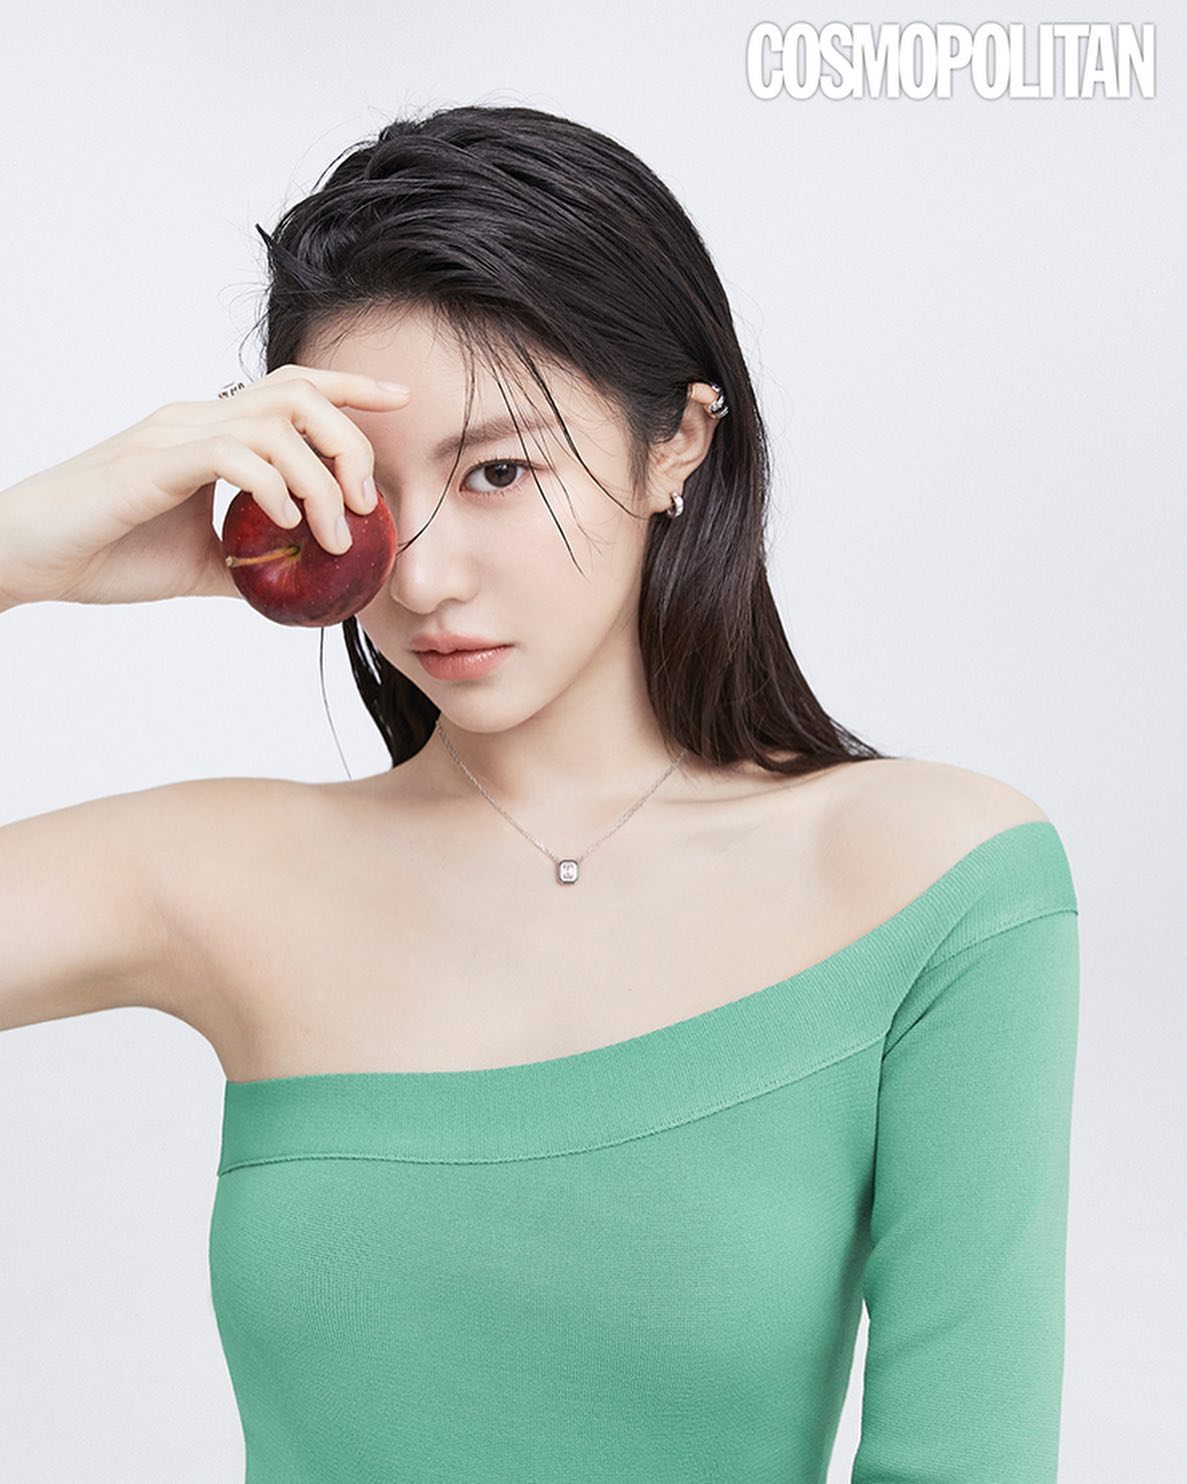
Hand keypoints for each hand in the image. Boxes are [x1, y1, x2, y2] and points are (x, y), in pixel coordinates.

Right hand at [0, 365, 410, 606]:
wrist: (29, 559)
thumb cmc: (107, 556)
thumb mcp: (201, 565)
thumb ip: (252, 562)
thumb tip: (305, 588)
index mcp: (210, 433)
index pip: (293, 390)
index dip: (352, 388)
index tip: (402, 401)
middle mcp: (196, 420)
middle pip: (299, 395)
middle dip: (351, 442)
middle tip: (366, 502)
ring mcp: (173, 436)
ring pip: (275, 424)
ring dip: (320, 479)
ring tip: (333, 534)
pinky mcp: (152, 465)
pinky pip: (232, 455)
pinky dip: (272, 486)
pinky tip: (284, 521)